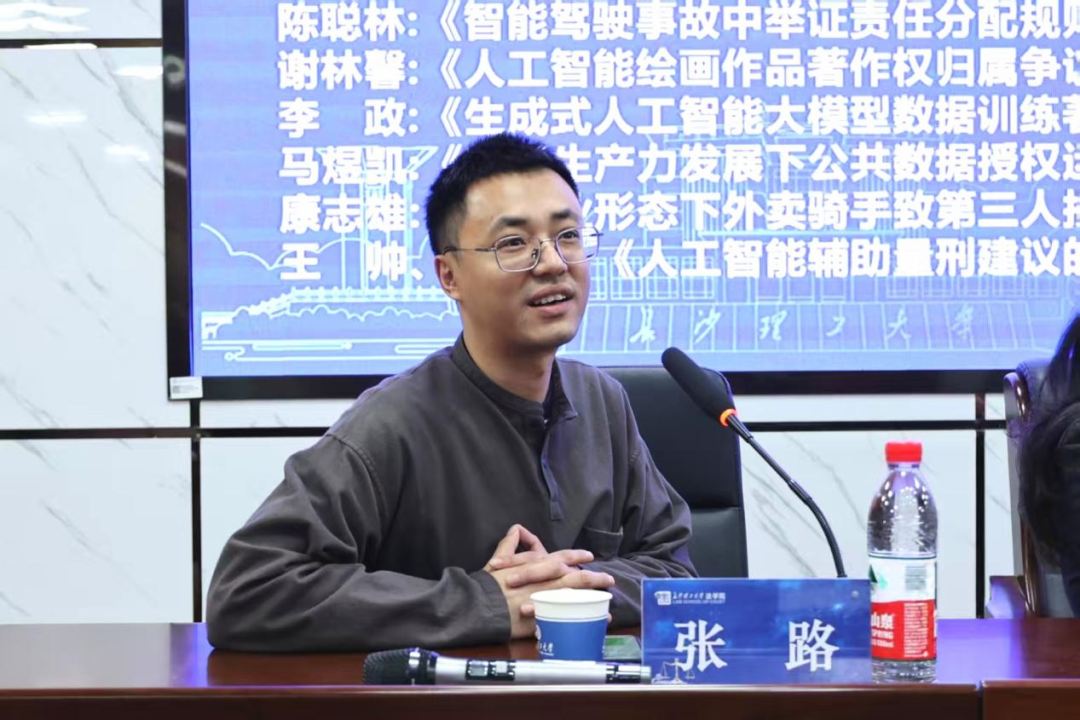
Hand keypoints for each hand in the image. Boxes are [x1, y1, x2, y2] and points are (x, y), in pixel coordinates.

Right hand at [484, 527, 614, 638]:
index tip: (589, 556)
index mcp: (537, 568)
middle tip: (609, 579)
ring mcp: (547, 602)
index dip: (576, 556)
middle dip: (595, 578)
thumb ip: (510, 545)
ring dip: (594, 599)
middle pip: (576, 579)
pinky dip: (583, 619)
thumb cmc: (488, 585)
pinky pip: (568, 620)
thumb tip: (516, 530)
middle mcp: (546, 583)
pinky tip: (595, 621)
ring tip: (607, 601)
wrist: (481, 608)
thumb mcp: (498, 560)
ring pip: (577, 599)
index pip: (561, 558)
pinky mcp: (544, 620)